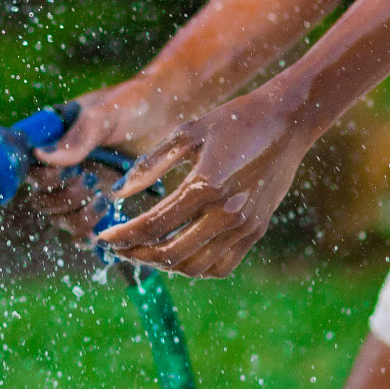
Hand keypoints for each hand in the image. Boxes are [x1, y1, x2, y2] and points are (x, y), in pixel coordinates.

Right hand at [20, 79, 184, 248]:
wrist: (169, 112)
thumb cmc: (134, 104)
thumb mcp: (105, 114)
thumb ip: (77, 136)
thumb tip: (40, 155)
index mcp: (54, 140)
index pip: (30, 169)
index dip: (44, 177)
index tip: (71, 170)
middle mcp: (62, 165)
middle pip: (42, 199)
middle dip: (64, 199)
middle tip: (92, 182)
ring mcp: (81, 185)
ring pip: (61, 219)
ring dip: (78, 218)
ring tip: (105, 200)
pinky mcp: (101, 201)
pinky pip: (83, 230)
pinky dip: (88, 236)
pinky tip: (104, 232)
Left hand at [95, 82, 312, 277]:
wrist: (287, 122)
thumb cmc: (233, 121)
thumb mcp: (187, 132)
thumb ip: (150, 164)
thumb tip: (118, 192)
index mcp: (204, 185)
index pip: (152, 224)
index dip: (122, 236)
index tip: (102, 238)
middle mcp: (226, 213)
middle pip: (170, 253)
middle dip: (137, 255)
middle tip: (119, 248)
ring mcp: (244, 226)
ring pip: (195, 267)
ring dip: (164, 265)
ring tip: (144, 252)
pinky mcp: (256, 231)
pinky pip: (221, 266)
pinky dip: (196, 268)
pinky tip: (179, 254)